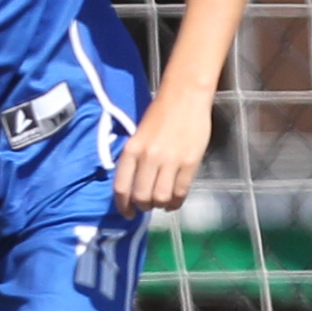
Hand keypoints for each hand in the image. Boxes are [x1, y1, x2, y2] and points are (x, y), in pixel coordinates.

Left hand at [114, 91, 216, 217]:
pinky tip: (175, 200)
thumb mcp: (139, 136)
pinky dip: (176, 201)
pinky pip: (180, 192)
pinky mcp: (189, 163)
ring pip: (161, 198)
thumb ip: (135, 159)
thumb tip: (134, 187)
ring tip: (163, 202)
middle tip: (148, 206)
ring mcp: (170, 161)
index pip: (121, 187)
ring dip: (161, 205)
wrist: (185, 96)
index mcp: (131, 150)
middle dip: (144, 206)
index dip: (123, 206)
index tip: (127, 214)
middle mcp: (148, 157)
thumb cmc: (160, 114)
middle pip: (141, 197)